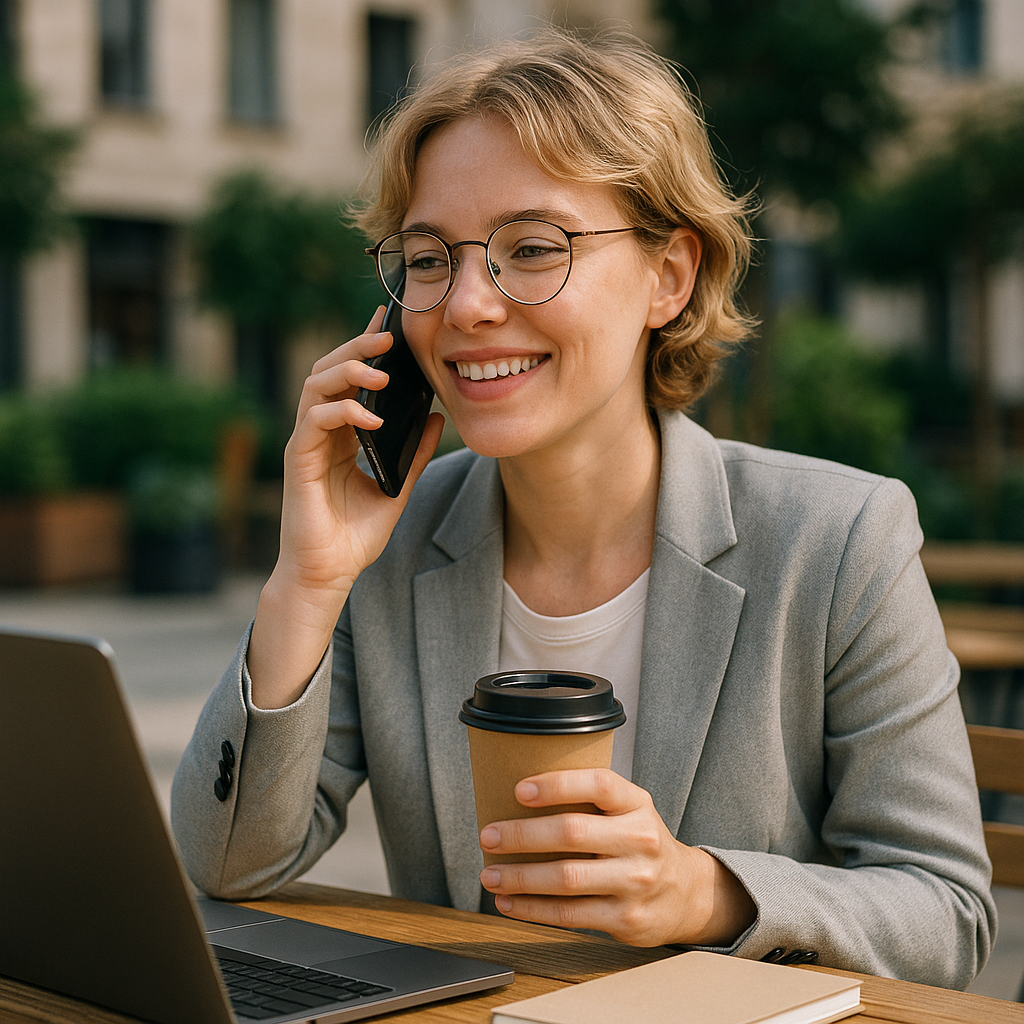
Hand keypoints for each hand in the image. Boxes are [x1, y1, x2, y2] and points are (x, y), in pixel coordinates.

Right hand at [249, 307, 443, 707]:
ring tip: (381, 370)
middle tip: (388, 334)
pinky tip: (370, 418)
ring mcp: (306, 443)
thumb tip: (436, 418)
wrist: (330, 573)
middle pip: (329, 370)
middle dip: (357, 346)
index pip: (350, 378)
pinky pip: (314, 421)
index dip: (365, 346)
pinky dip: (343, 412)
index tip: (389, 321)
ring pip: (316, 386)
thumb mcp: (397, 487)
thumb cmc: (356, 535)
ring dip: (348, 371)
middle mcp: (320, 431)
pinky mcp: (298, 460)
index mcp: (341, 433)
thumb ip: (415, 453)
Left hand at [478, 769, 755, 946]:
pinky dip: (532, 909)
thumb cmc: (638, 843)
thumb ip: (589, 801)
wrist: (685, 893)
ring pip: (566, 878)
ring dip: (520, 877)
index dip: (557, 785)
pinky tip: (509, 903)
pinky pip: (570, 914)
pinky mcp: (626, 919)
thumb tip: (517, 793)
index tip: (519, 790)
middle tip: (489, 836)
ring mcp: (635, 882)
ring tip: (490, 874)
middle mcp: (640, 840)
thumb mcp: (628, 811)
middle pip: (572, 832)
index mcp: (637, 804)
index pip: (599, 784)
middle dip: (522, 835)